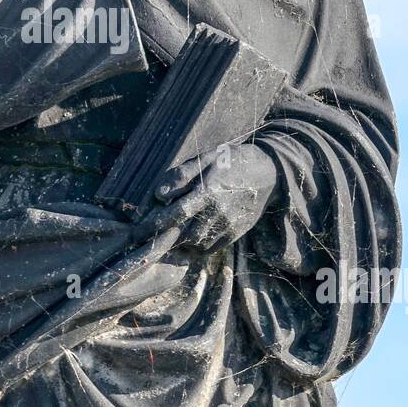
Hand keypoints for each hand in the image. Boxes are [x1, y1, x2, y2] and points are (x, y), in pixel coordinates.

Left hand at [138, 142, 277, 250]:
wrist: (268, 172)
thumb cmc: (231, 161)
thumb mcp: (206, 158)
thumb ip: (181, 175)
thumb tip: (159, 194)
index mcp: (208, 191)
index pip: (175, 213)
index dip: (154, 224)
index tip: (139, 230)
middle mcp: (218, 212)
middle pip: (183, 233)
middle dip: (163, 236)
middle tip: (146, 237)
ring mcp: (228, 225)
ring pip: (195, 243)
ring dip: (178, 241)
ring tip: (166, 237)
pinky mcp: (235, 234)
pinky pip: (209, 248)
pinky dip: (195, 247)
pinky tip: (187, 239)